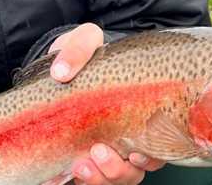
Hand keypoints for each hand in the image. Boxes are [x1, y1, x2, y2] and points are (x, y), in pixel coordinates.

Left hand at [48, 24, 165, 183]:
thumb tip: (62, 72)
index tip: (136, 154)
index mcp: (137, 114)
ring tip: (80, 164)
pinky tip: (54, 178)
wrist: (57, 63)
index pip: (157, 147)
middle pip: (133, 171)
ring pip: (109, 180)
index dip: (151, 158)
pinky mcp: (73, 158)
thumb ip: (79, 48)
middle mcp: (122, 139)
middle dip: (117, 170)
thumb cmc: (83, 55)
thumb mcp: (84, 40)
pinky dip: (65, 182)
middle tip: (99, 152)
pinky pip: (75, 181)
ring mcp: (98, 150)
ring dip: (97, 178)